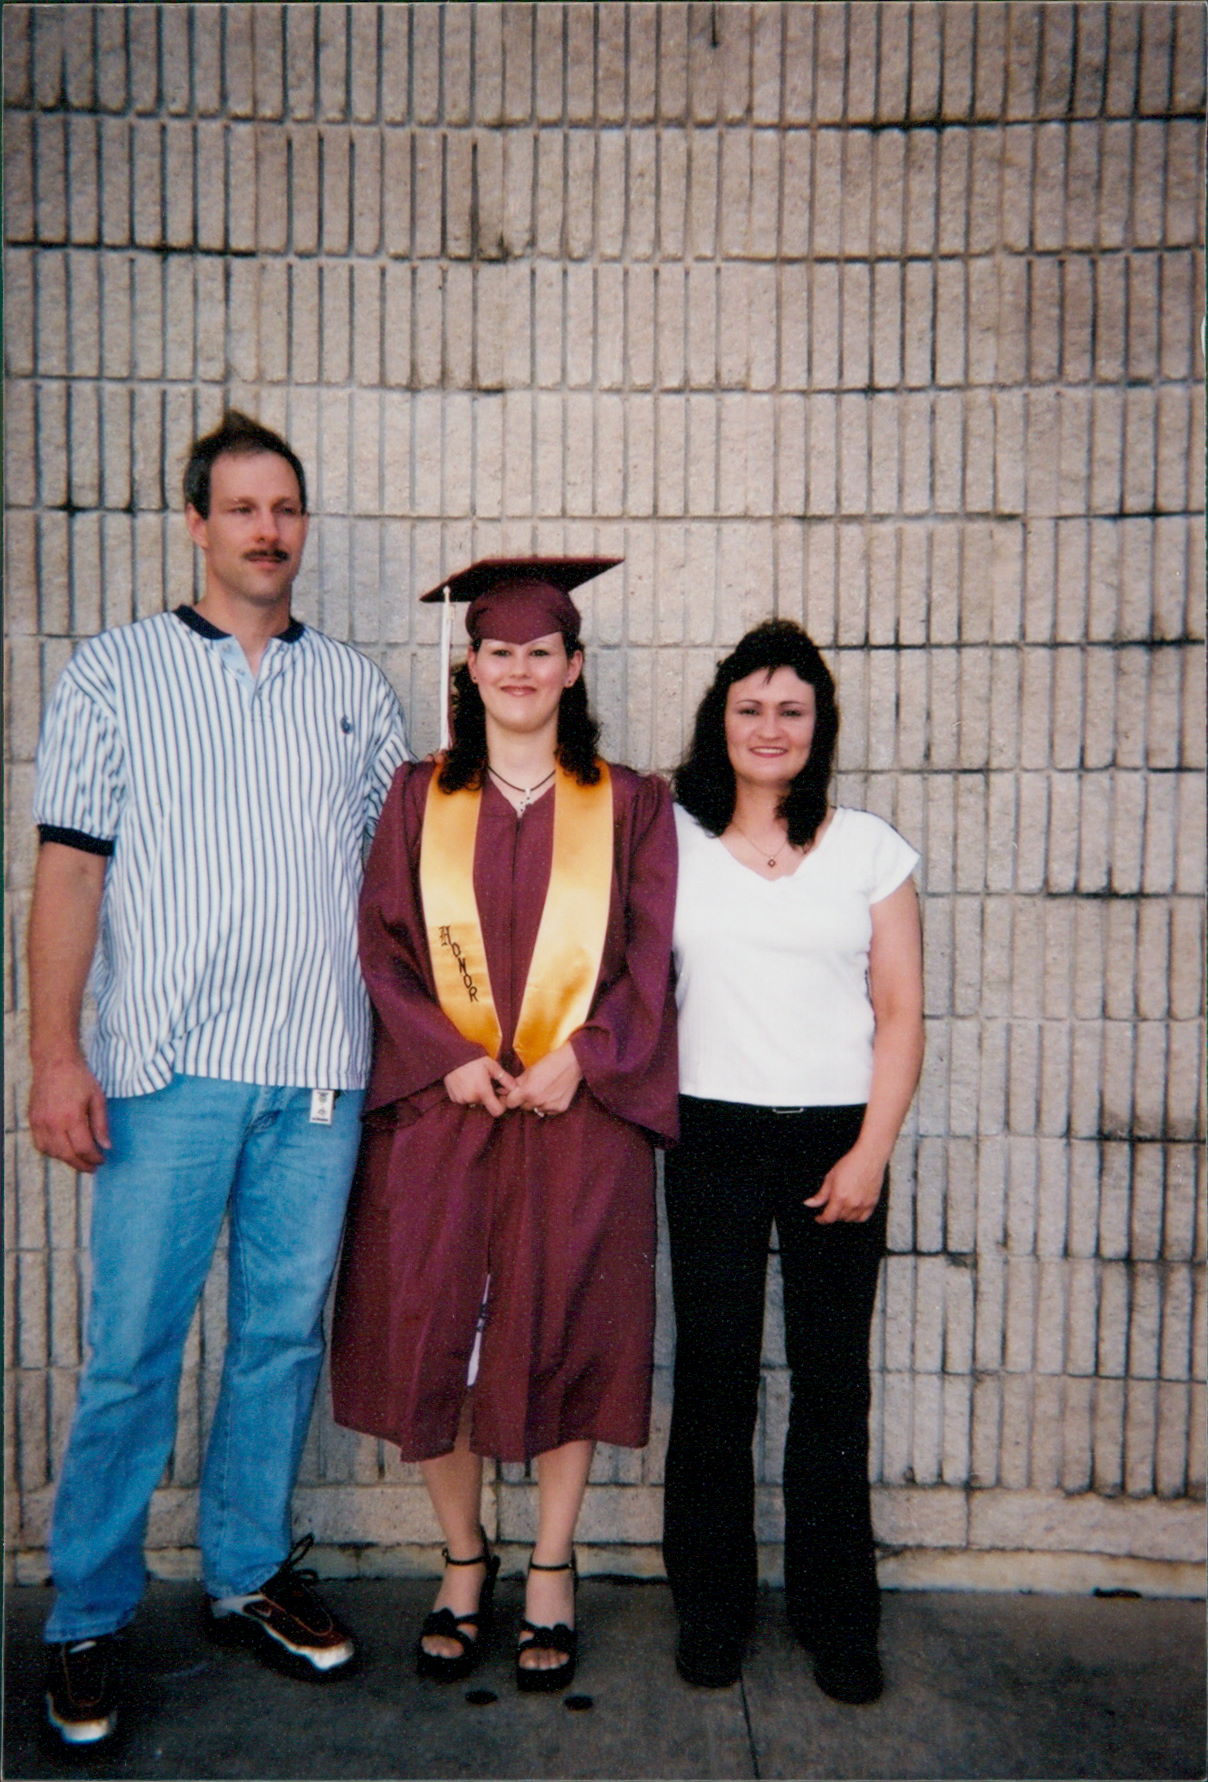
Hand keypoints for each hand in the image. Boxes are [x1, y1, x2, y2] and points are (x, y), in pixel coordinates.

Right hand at [29, 1053, 110, 1172]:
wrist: (55, 1061)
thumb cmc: (80, 1077)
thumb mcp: (98, 1098)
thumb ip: (101, 1124)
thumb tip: (106, 1146)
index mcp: (72, 1117)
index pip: (83, 1148)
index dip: (94, 1158)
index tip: (102, 1160)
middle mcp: (53, 1123)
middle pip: (67, 1155)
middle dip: (81, 1165)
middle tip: (92, 1167)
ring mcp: (40, 1122)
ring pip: (52, 1152)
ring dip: (66, 1159)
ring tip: (79, 1159)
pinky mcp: (33, 1120)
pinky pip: (40, 1144)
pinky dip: (52, 1151)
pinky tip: (63, 1150)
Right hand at [443, 1056, 516, 1116]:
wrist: (452, 1056)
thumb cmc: (474, 1060)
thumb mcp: (492, 1066)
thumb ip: (505, 1078)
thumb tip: (515, 1088)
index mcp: (483, 1091)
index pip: (497, 1111)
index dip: (501, 1106)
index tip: (500, 1097)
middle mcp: (471, 1098)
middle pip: (485, 1105)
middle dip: (487, 1097)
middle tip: (485, 1083)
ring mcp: (461, 1099)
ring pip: (475, 1102)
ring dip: (477, 1095)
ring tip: (475, 1081)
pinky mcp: (454, 1098)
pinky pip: (464, 1100)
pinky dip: (467, 1095)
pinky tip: (466, 1083)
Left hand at [504, 1044, 582, 1116]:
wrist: (572, 1062)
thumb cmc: (550, 1062)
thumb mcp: (530, 1070)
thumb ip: (517, 1082)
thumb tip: (503, 1089)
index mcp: (527, 1091)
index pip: (510, 1103)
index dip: (511, 1098)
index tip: (514, 1094)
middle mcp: (537, 1101)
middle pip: (523, 1107)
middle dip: (524, 1100)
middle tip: (531, 1089)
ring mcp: (549, 1106)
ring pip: (536, 1109)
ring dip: (536, 1103)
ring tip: (544, 1090)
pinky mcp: (560, 1108)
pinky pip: (548, 1110)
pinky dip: (548, 1104)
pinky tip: (553, 1093)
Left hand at [804, 1145, 884, 1224]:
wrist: (869, 1157)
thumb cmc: (850, 1164)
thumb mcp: (830, 1178)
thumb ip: (820, 1195)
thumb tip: (809, 1204)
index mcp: (840, 1197)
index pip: (829, 1217)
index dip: (821, 1219)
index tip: (818, 1217)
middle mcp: (852, 1203)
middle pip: (839, 1218)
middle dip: (832, 1214)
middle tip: (830, 1206)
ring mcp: (863, 1204)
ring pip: (850, 1219)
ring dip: (843, 1216)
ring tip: (841, 1206)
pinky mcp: (872, 1203)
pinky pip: (862, 1218)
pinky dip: (856, 1217)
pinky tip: (852, 1210)